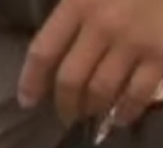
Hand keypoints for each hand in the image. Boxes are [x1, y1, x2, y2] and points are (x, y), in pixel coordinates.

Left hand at [18, 0, 162, 126]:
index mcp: (80, 3)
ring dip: (92, 109)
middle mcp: (103, 25)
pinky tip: (121, 117)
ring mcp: (135, 42)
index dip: (31, 82)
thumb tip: (55, 46)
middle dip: (65, 104)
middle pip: (71, 80)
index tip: (28, 101)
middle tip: (67, 114)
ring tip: (91, 114)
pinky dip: (126, 111)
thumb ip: (72, 10)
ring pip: (101, 91)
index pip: (42, 52)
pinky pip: (138, 93)